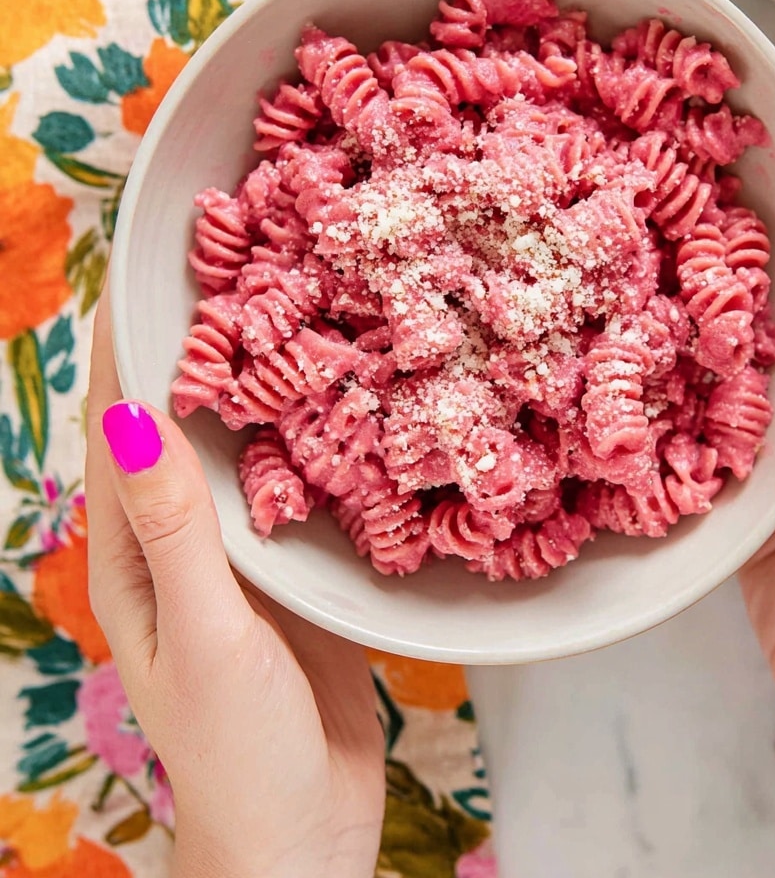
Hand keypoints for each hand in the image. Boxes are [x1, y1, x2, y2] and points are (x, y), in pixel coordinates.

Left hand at [85, 287, 385, 877]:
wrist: (304, 834)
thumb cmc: (238, 750)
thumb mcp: (203, 634)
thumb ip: (174, 529)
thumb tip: (129, 409)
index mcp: (133, 547)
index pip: (115, 420)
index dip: (126, 340)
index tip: (155, 261)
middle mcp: (183, 534)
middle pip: (181, 416)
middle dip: (204, 341)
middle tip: (252, 259)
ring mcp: (243, 547)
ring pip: (247, 441)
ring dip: (264, 378)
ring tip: (306, 302)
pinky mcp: (300, 564)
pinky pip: (303, 480)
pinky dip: (317, 431)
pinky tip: (354, 393)